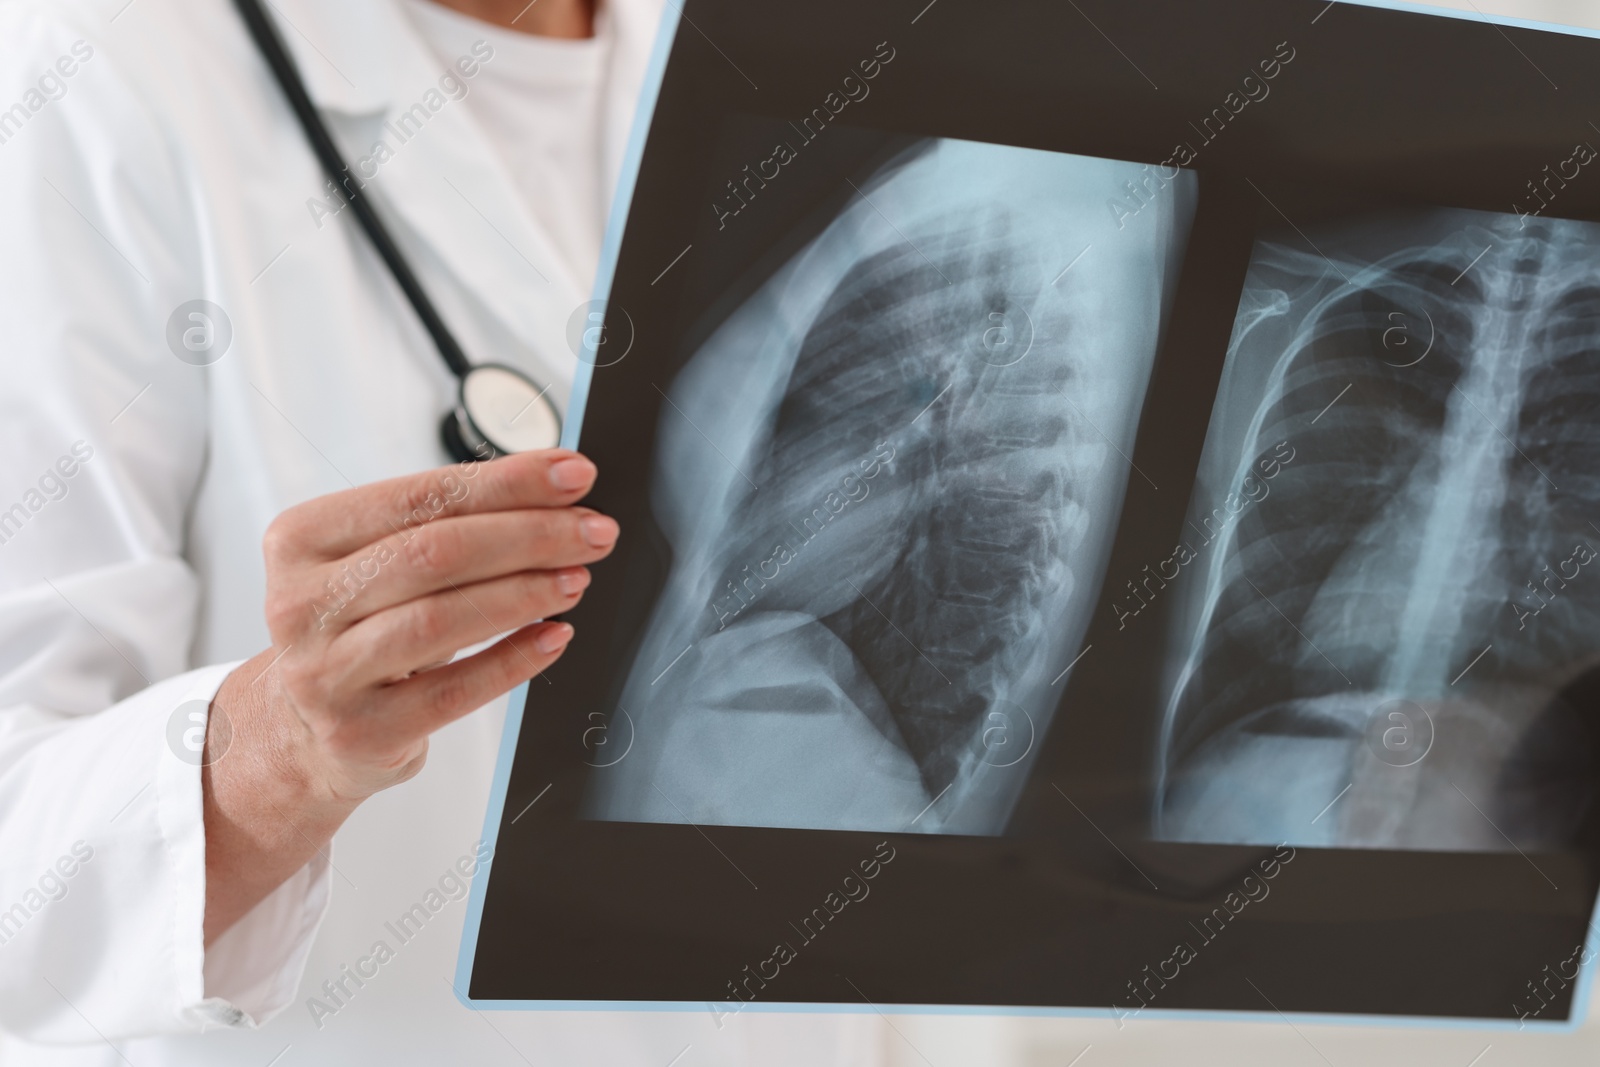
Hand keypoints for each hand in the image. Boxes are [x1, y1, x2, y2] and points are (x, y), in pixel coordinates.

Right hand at [203, 450, 616, 940]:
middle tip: (594, 531)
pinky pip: (454, 692)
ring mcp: (324, 674)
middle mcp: (300, 604)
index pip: (419, 497)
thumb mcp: (380, 563)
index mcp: (301, 539)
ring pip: (440, 621)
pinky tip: (555, 636)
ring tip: (577, 578)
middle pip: (433, 554)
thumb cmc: (361, 625)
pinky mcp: (360, 733)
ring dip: (524, 593)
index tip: (575, 475)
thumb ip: (449, 522)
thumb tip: (558, 489)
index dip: (506, 483)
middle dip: (529, 536)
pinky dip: (513, 660)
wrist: (303, 730)